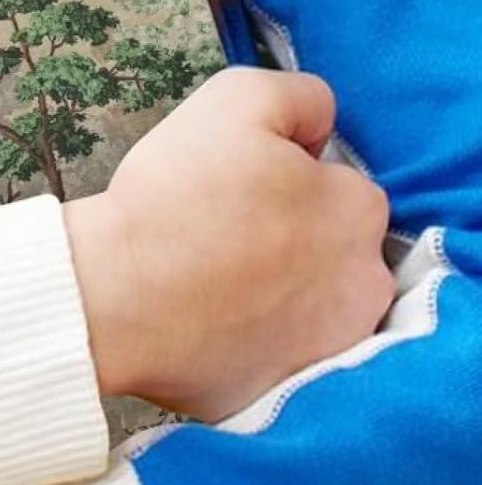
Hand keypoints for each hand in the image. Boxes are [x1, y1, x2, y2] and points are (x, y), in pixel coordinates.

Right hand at [66, 67, 392, 423]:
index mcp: (357, 208)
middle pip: (329, 240)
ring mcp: (333, 343)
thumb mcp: (235, 98)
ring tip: (211, 272)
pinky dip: (255, 332)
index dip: (280, 171)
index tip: (233, 181)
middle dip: (289, 230)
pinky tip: (211, 315)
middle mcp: (365, 280)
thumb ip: (297, 96)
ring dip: (277, 283)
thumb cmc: (174, 194)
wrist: (118, 295)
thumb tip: (318, 127)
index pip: (331, 178)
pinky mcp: (292, 387)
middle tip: (218, 225)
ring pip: (310, 297)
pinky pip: (280, 347)